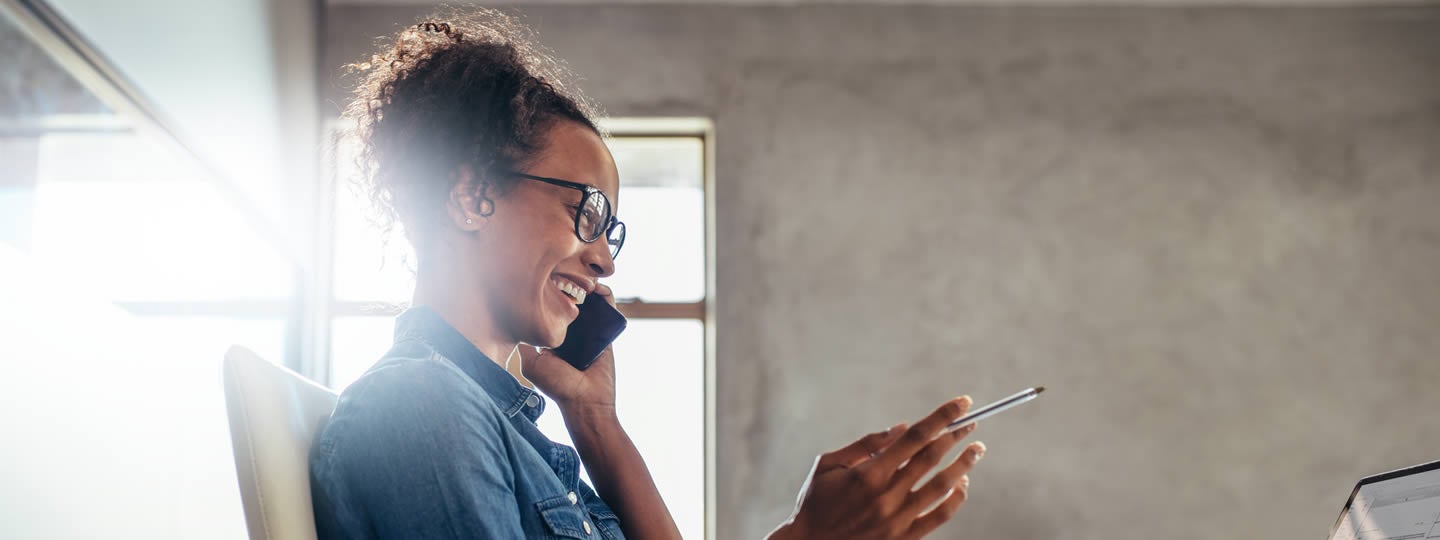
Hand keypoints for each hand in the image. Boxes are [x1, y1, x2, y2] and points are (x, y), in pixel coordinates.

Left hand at [519, 283, 616, 412]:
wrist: (587, 401)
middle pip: (571, 304)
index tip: (547, 281)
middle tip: (566, 277)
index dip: (550, 294)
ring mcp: (590, 332)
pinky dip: (606, 296)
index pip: (551, 310)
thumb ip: (523, 345)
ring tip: (583, 280)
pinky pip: (608, 310)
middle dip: (569, 287)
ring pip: (590, 303)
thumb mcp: (531, 364)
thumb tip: (512, 323)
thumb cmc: (558, 386)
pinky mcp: (607, 333)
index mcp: (553, 339)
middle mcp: (571, 334)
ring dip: (587, 288)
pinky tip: (598, 289)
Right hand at [771, 397, 986, 539]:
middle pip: (932, 456)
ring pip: (943, 485)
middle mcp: (886, 495)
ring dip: (964, 464)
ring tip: (976, 450)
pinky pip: (941, 516)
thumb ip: (866, 444)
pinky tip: (962, 483)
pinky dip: (957, 497)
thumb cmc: (816, 502)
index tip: (960, 403)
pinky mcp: (904, 538)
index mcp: (868, 473)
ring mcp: (897, 519)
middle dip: (956, 435)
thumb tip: (901, 428)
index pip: (915, 436)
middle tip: (971, 423)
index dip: (942, 416)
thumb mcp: (828, 465)